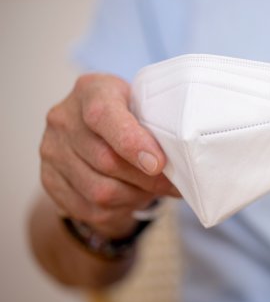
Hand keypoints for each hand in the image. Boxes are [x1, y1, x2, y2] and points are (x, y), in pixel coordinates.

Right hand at [40, 74, 178, 237]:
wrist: (93, 127)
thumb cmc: (128, 113)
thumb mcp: (143, 103)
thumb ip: (158, 122)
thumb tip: (187, 159)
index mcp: (90, 91)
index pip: (103, 116)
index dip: (132, 143)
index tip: (158, 163)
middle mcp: (63, 120)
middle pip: (106, 161)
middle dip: (147, 179)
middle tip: (174, 185)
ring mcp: (52, 151)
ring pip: (99, 191)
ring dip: (135, 196)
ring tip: (153, 190)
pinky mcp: (50, 180)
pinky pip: (89, 209)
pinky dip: (119, 210)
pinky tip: (133, 198)